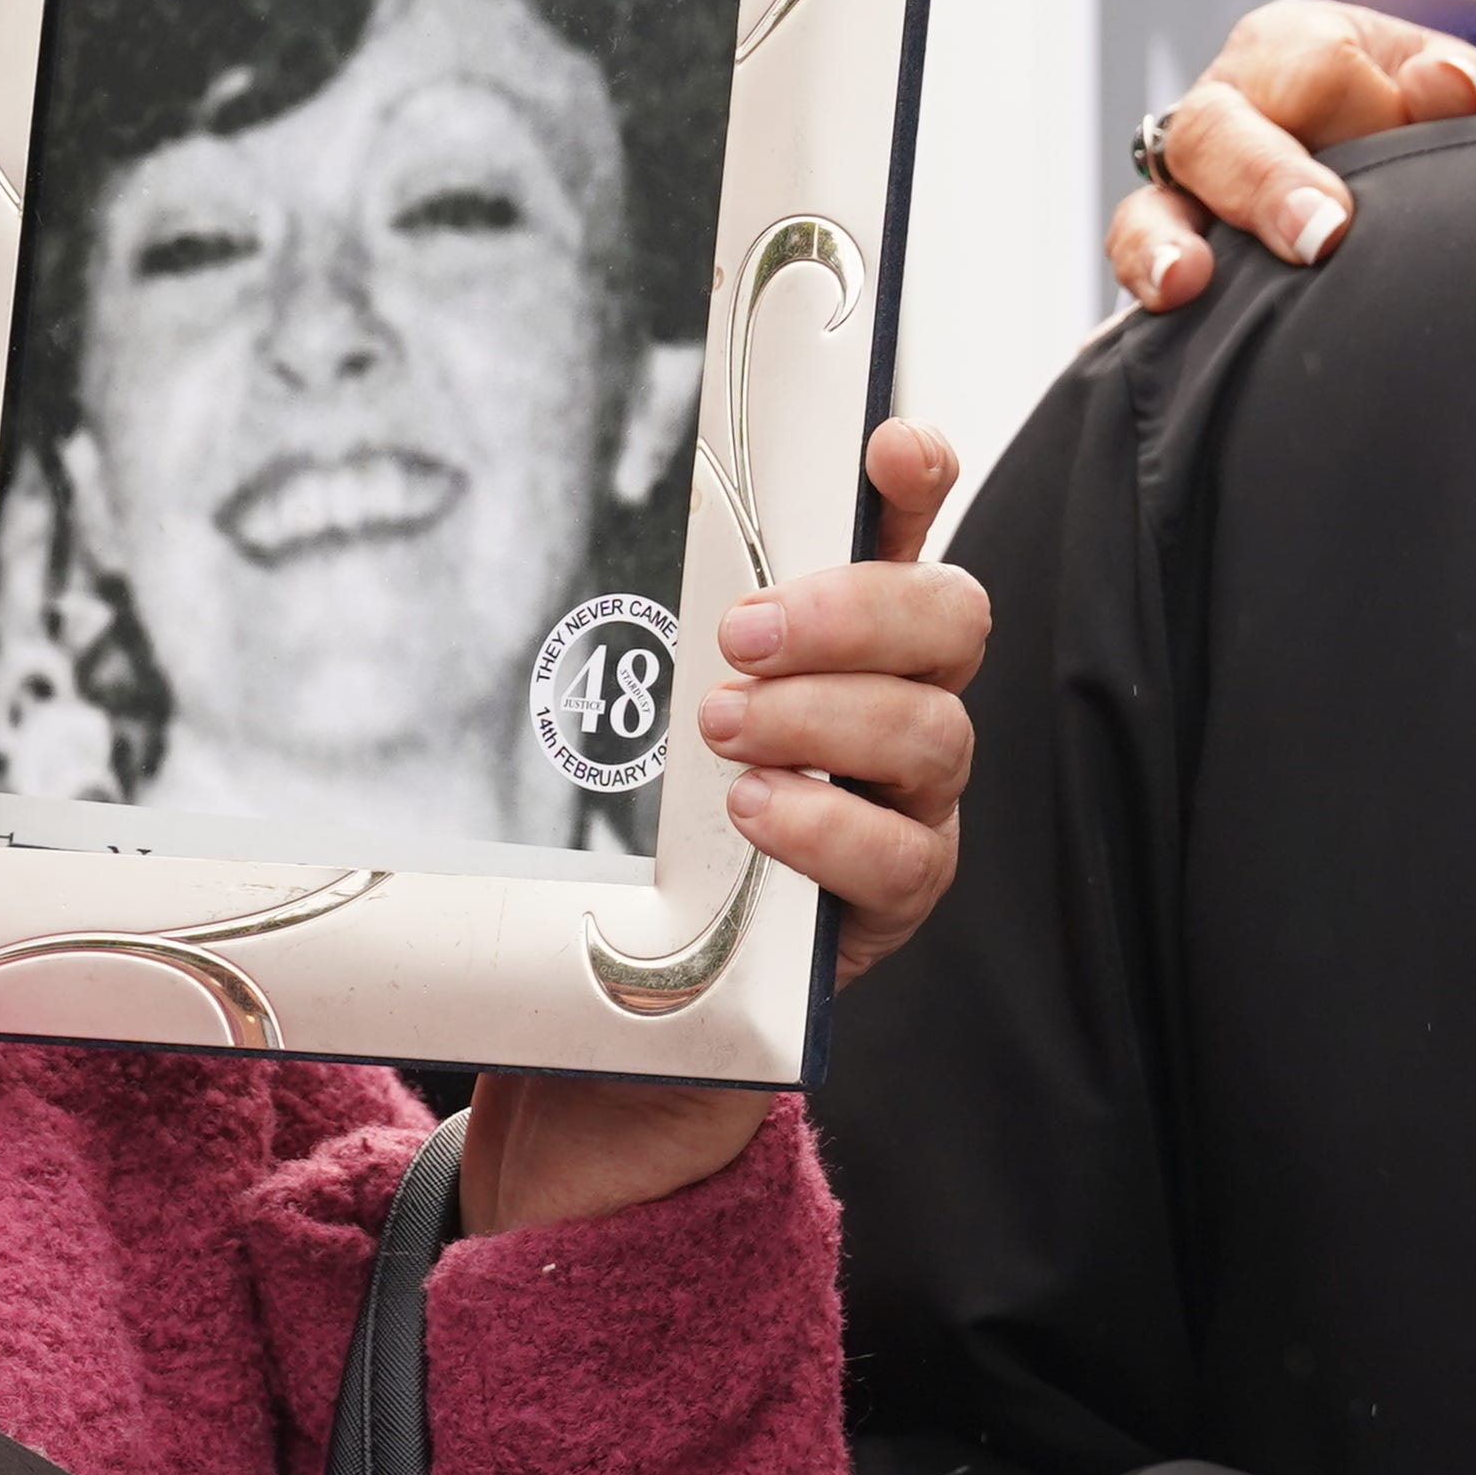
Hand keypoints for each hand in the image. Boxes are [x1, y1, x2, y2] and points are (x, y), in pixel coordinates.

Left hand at [464, 418, 985, 1235]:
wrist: (614, 1029)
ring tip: (721, 732)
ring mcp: (909, 809)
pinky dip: (828, 824)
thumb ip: (621, 639)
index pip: (906, 537)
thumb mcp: (612, 727)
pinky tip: (755, 817)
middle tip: (735, 633)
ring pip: (937, 731)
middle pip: (950, 621)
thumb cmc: (619, 849)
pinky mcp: (891, 907)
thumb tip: (525, 516)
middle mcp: (897, 713)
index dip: (914, 483)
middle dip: (851, 610)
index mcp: (841, 643)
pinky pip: (905, 854)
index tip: (890, 445)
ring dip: (824, 716)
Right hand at [1105, 1, 1475, 313]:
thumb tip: (1450, 84)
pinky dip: (1137, 297)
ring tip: (1182, 284)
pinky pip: (1136, 266)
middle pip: (1214, 130)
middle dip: (1263, 184)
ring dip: (1162, 243)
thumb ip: (1463, 85)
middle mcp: (1226, 107)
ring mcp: (1188, 183)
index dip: (1361, 116)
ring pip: (1151, 202)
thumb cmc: (1415, 111)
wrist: (1380, 143)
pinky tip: (1142, 330)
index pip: (1312, 70)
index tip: (1396, 166)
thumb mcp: (1454, 86)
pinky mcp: (1172, 247)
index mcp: (1292, 49)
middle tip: (1320, 238)